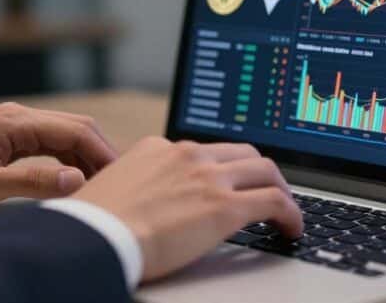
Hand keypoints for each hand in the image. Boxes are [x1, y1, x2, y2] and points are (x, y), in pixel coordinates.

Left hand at [0, 102, 116, 215]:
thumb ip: (33, 183)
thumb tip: (76, 179)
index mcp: (15, 122)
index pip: (76, 132)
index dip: (103, 154)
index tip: (120, 176)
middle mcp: (17, 116)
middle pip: (75, 127)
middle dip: (100, 151)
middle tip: (119, 179)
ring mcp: (11, 125)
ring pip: (63, 134)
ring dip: (84, 155)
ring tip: (99, 182)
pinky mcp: (5, 137)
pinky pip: (48, 142)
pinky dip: (66, 157)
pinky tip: (71, 176)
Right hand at [72, 137, 302, 281]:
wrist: (93, 236)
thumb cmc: (93, 224)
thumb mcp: (114, 188)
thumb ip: (137, 185)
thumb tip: (142, 203)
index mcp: (159, 148)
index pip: (206, 150)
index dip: (225, 167)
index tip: (231, 181)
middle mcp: (187, 155)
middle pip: (243, 152)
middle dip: (260, 172)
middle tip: (267, 191)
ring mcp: (208, 178)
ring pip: (265, 170)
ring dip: (280, 189)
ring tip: (286, 211)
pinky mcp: (224, 207)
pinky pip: (274, 202)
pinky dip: (291, 214)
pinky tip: (292, 228)